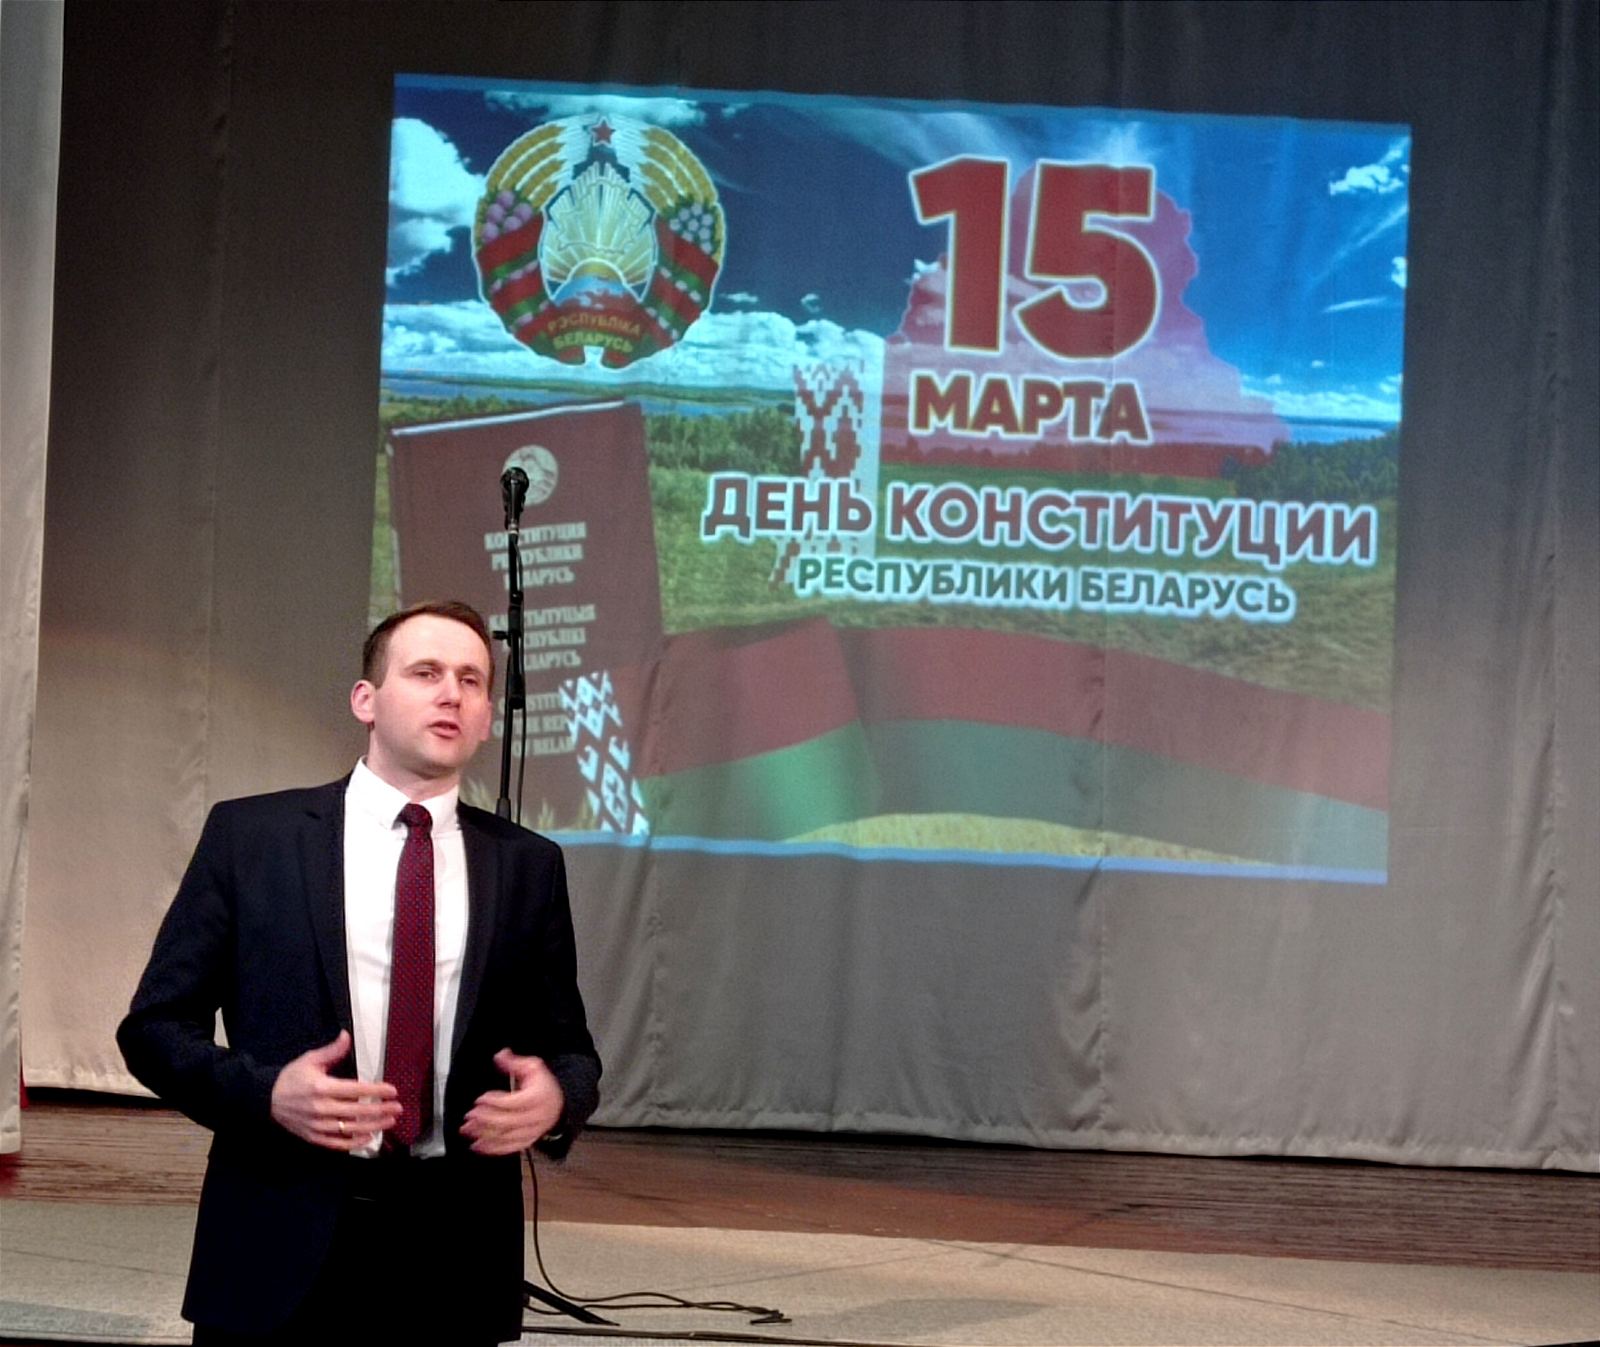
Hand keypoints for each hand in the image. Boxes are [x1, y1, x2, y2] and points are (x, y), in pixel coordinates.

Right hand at [269, 1030, 399, 1150]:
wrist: (266, 1099)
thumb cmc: (291, 1077)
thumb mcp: (310, 1060)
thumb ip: (332, 1050)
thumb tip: (347, 1035)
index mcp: (322, 1088)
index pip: (355, 1090)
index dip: (376, 1091)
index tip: (393, 1090)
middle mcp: (321, 1109)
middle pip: (357, 1111)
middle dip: (380, 1110)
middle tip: (398, 1108)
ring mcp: (317, 1125)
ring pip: (350, 1129)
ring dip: (372, 1126)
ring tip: (390, 1122)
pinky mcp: (313, 1137)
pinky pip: (337, 1143)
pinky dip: (354, 1142)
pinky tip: (369, 1138)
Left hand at [460, 1049, 564, 1155]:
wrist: (559, 1104)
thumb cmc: (543, 1085)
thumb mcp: (533, 1067)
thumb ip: (515, 1063)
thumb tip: (500, 1055)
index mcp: (538, 1098)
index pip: (514, 1102)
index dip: (496, 1101)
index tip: (480, 1099)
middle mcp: (536, 1117)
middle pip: (508, 1121)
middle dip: (486, 1120)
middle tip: (469, 1116)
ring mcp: (532, 1131)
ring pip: (507, 1136)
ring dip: (485, 1135)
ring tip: (467, 1131)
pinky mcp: (527, 1141)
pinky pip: (509, 1148)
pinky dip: (493, 1149)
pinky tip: (478, 1146)